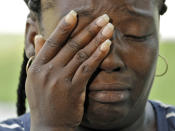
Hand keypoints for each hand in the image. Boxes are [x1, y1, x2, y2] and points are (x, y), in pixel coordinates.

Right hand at [25, 10, 113, 130]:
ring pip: (82, 54)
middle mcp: (48, 70)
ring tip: (109, 27)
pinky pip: (87, 69)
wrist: (48, 125)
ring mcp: (61, 80)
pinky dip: (97, 56)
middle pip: (71, 45)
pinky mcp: (74, 90)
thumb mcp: (34, 78)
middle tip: (103, 18)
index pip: (53, 41)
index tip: (76, 15)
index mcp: (37, 66)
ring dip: (97, 39)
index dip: (64, 27)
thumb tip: (39, 36)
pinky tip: (107, 45)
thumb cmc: (43, 100)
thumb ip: (39, 56)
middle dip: (89, 29)